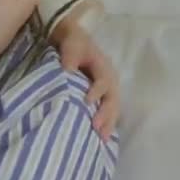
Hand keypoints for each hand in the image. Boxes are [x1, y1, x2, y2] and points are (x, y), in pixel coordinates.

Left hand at [52, 23, 119, 140]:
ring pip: (113, 108)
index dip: (96, 92)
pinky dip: (106, 124)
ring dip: (108, 123)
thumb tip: (67, 72)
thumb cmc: (73, 43)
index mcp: (104, 67)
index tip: (87, 102)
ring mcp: (108, 89)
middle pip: (112, 99)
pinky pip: (108, 111)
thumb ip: (70, 58)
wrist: (74, 40)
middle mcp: (110, 80)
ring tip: (102, 139)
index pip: (103, 82)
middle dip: (106, 115)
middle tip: (98, 130)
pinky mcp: (103, 97)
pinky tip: (101, 138)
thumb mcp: (71, 46)